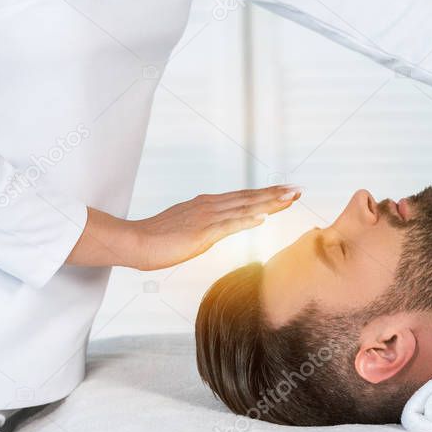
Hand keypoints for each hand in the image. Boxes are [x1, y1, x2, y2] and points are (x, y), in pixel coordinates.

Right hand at [67, 185, 301, 270]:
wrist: (132, 242)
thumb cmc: (158, 240)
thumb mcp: (191, 230)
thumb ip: (211, 226)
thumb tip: (229, 225)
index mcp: (209, 206)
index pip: (244, 198)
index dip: (268, 194)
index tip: (288, 191)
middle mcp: (210, 206)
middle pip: (249, 198)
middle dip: (276, 194)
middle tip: (299, 189)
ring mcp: (206, 218)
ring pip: (243, 208)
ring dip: (269, 202)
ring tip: (289, 198)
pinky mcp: (199, 232)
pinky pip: (226, 226)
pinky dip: (246, 221)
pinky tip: (262, 218)